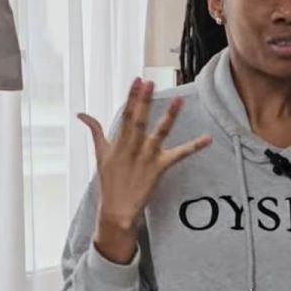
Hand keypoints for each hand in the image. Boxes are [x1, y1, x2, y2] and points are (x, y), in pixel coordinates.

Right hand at [79, 78, 210, 263]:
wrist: (117, 210)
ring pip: (159, 133)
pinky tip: (208, 139)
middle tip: (149, 83)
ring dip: (169, 117)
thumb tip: (82, 115)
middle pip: (139, 120)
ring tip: (178, 100)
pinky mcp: (159, 168)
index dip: (131, 97)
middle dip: (144, 101)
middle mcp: (133, 148)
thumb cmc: (109, 181)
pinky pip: (179, 155)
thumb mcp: (100, 154)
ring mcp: (147, 158)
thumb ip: (94, 131)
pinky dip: (194, 147)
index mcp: (119, 142)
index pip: (125, 115)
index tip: (137, 81)